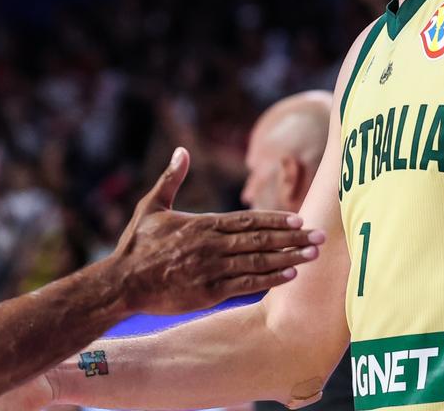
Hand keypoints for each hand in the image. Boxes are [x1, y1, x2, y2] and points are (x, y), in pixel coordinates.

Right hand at [107, 147, 322, 314]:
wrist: (123, 282)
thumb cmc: (136, 244)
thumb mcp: (151, 206)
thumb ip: (171, 178)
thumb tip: (182, 151)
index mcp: (202, 224)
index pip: (247, 220)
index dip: (276, 219)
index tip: (299, 218)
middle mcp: (212, 245)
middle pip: (261, 239)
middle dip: (293, 238)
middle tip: (320, 236)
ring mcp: (212, 270)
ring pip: (259, 262)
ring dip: (289, 258)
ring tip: (313, 255)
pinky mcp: (209, 292)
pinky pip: (246, 284)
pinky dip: (269, 279)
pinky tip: (290, 276)